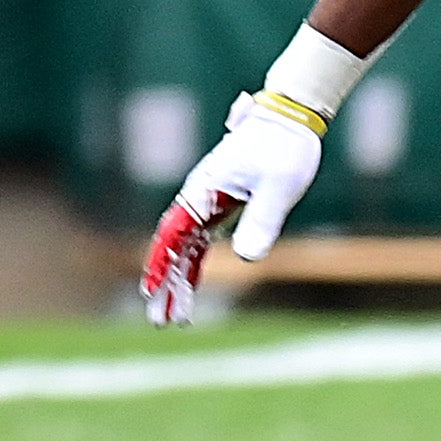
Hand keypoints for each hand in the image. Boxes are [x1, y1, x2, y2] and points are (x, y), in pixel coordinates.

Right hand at [139, 95, 325, 325]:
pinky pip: (199, 241)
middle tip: (159, 321)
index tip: (151, 291)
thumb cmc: (284, 147)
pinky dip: (192, 265)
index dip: (161, 263)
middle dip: (165, 283)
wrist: (289, 119)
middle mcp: (198, 196)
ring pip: (184, 247)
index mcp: (204, 190)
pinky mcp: (220, 205)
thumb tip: (248, 257)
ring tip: (173, 317)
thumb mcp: (279, 186)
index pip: (173, 233)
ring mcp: (207, 201)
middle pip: (173, 246)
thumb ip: (263, 219)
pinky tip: (190, 287)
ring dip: (177, 279)